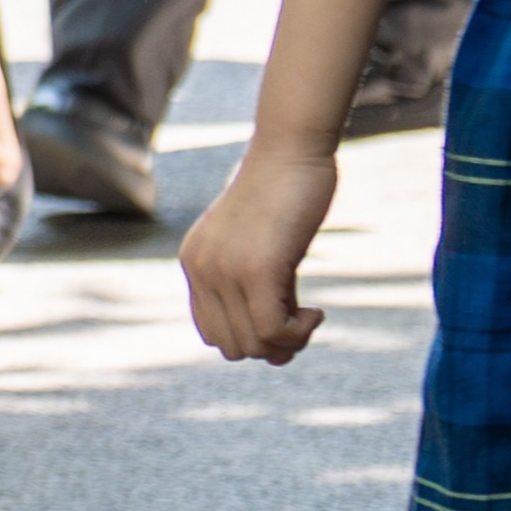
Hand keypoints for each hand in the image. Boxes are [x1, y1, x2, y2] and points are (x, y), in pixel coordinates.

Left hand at [178, 133, 339, 365]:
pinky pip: (273, 331)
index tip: (284, 320)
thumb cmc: (284, 199)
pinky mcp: (255, 269)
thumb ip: (260, 300)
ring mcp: (223, 269)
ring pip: (254, 344)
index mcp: (194, 262)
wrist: (291, 151)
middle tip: (301, 320)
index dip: (252, 339)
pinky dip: (301, 333)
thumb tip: (276, 359)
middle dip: (272, 346)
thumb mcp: (262, 254)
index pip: (212, 333)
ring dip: (289, 341)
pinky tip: (316, 310)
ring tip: (309, 314)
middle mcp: (200, 268)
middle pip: (232, 346)